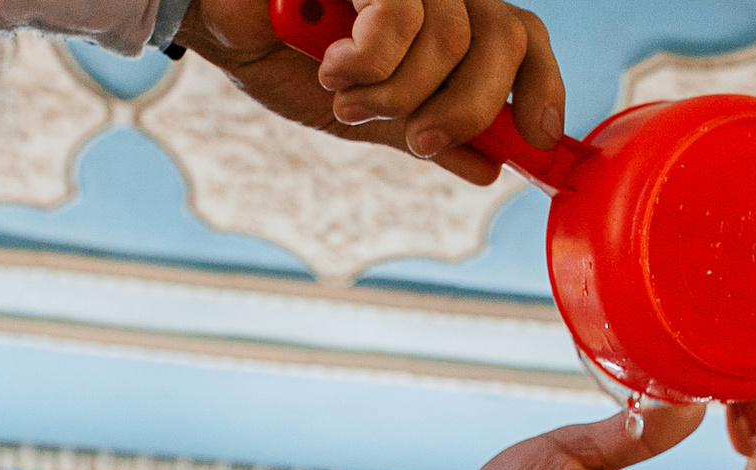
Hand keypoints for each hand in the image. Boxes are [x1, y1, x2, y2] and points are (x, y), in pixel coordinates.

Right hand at [178, 0, 564, 183]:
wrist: (213, 19)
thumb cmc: (280, 54)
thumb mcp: (361, 113)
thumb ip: (421, 132)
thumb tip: (489, 166)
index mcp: (443, 19)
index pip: (521, 37)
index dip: (542, 87)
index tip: (539, 140)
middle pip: (503, 39)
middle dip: (468, 109)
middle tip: (421, 140)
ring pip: (451, 39)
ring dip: (396, 92)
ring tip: (344, 95)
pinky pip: (401, 17)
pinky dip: (369, 60)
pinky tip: (334, 63)